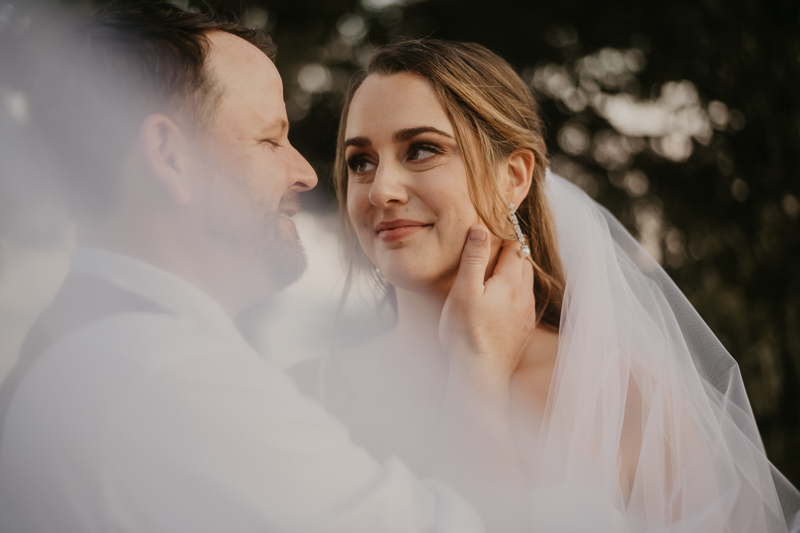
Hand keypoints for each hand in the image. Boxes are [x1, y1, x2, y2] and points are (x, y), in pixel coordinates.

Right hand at [439, 225, 535, 379]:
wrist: (481, 374)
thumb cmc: (466, 332)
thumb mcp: (464, 290)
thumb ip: (474, 258)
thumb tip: (481, 228)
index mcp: (510, 281)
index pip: (515, 246)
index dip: (506, 234)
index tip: (496, 224)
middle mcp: (524, 295)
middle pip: (523, 262)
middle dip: (511, 251)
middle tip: (496, 244)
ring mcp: (527, 314)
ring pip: (525, 283)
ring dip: (514, 272)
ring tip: (497, 269)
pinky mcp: (524, 330)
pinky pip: (524, 303)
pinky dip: (515, 293)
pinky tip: (502, 300)